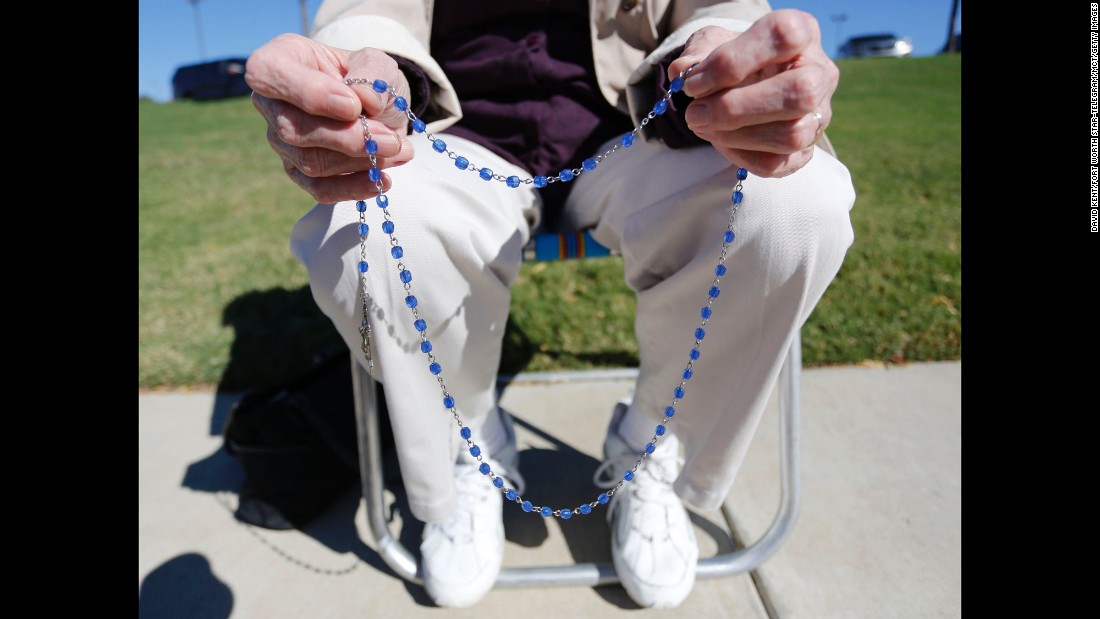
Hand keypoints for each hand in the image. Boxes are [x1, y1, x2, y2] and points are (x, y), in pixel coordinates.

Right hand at [246, 33, 414, 202]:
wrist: (379, 108)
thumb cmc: (368, 78)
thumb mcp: (376, 64)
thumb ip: (370, 75)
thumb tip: (364, 101)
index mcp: (279, 60)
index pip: (267, 74)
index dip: (309, 93)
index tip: (353, 106)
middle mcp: (271, 103)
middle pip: (293, 128)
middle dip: (348, 138)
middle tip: (391, 140)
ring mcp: (281, 141)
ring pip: (310, 161)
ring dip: (360, 160)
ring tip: (398, 150)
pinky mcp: (298, 172)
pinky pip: (319, 188)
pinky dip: (353, 187)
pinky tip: (381, 180)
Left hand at [668, 10, 837, 177]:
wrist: (743, 84)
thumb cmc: (732, 58)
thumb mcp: (712, 44)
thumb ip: (697, 54)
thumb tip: (683, 71)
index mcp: (801, 32)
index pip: (782, 38)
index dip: (733, 61)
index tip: (693, 83)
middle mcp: (820, 73)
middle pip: (798, 93)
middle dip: (736, 108)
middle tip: (695, 112)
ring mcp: (819, 115)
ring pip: (791, 135)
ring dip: (735, 136)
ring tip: (702, 125)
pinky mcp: (806, 149)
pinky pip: (776, 163)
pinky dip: (739, 156)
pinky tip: (719, 140)